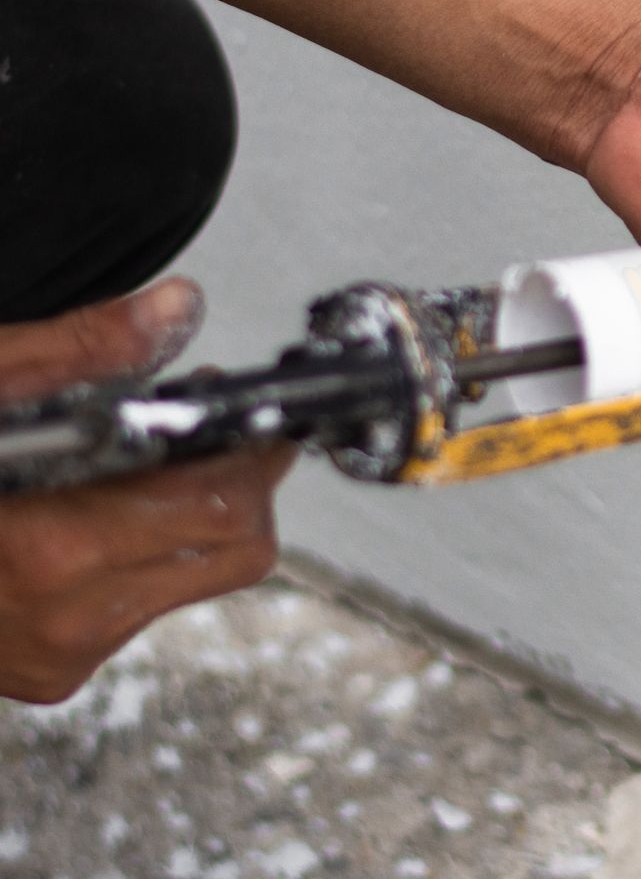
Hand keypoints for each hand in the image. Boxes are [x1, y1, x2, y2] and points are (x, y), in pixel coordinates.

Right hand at [0, 278, 293, 702]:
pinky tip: (96, 508)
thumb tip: (176, 309)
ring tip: (140, 459)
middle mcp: (61, 616)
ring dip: (193, 516)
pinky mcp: (49, 672)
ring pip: (197, 579)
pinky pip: (144, 605)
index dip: (249, 451)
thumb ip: (81, 350)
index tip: (245, 413)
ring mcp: (55, 654)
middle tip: (204, 426)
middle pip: (234, 550)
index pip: (224, 511)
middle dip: (237, 480)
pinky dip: (144, 553)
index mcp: (50, 548)